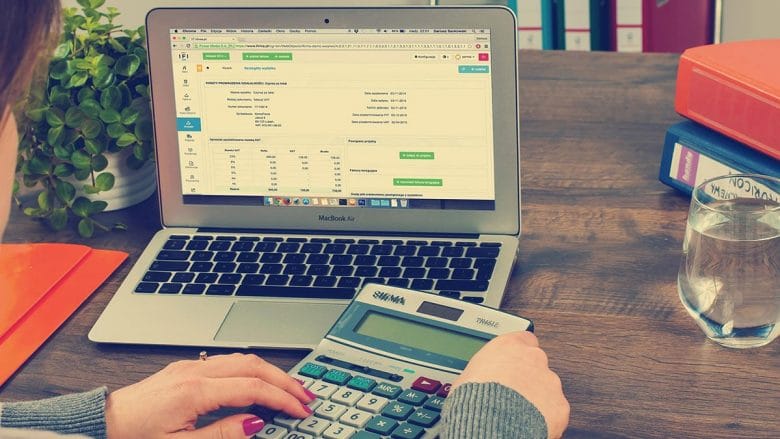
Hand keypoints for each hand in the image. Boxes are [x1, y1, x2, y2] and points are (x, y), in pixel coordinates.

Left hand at [105, 353, 315, 438]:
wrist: (102, 424)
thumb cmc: (134, 437)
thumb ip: (222, 434)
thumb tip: (255, 423)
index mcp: (195, 391)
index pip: (253, 388)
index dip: (282, 399)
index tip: (300, 410)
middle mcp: (195, 371)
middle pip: (254, 366)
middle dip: (285, 380)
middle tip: (305, 396)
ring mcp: (190, 366)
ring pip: (243, 358)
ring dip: (270, 372)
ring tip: (289, 388)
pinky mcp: (185, 368)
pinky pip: (228, 361)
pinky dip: (252, 369)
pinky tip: (259, 381)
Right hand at [452, 331, 569, 438]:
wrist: (489, 422)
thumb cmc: (474, 398)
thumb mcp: (467, 375)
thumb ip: (484, 371)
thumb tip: (478, 380)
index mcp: (509, 346)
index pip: (524, 339)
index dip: (519, 353)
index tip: (514, 362)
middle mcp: (533, 358)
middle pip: (537, 365)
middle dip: (528, 378)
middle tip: (513, 394)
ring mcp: (550, 381)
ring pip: (547, 388)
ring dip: (537, 398)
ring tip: (519, 412)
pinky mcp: (560, 405)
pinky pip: (555, 411)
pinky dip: (546, 418)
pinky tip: (530, 423)